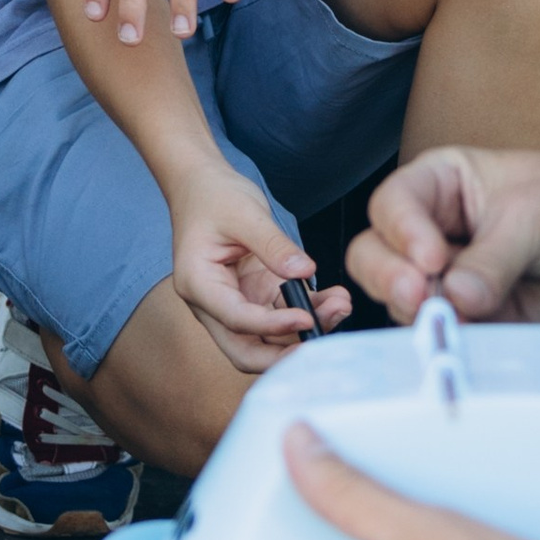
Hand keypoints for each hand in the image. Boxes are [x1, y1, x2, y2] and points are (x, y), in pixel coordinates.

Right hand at [169, 159, 349, 369]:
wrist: (202, 186)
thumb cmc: (214, 197)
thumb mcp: (245, 214)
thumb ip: (274, 245)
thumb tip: (304, 273)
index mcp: (198, 284)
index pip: (236, 318)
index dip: (272, 325)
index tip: (307, 318)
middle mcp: (213, 304)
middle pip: (246, 351)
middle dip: (286, 353)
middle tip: (323, 339)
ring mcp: (235, 303)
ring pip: (268, 339)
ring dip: (304, 332)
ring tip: (340, 305)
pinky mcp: (255, 297)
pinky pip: (282, 317)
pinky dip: (308, 313)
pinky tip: (334, 299)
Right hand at [351, 145, 539, 324]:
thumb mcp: (538, 214)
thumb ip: (493, 257)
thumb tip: (454, 298)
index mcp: (448, 184)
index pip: (393, 205)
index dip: (401, 232)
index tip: (431, 257)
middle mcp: (446, 231)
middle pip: (380, 255)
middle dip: (391, 277)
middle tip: (421, 295)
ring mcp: (463, 280)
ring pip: (406, 303)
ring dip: (418, 314)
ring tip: (450, 319)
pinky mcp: (488, 321)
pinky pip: (450, 336)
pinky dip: (449, 342)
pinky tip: (466, 341)